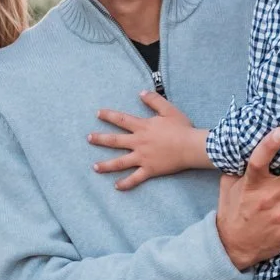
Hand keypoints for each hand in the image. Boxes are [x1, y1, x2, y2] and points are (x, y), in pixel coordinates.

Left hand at [88, 93, 210, 189]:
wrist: (191, 146)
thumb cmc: (182, 128)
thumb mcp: (169, 109)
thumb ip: (154, 100)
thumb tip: (141, 93)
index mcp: (143, 127)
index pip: (121, 119)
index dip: (108, 115)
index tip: (98, 114)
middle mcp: (139, 142)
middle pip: (115, 141)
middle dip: (100, 139)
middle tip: (89, 138)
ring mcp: (142, 157)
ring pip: (120, 162)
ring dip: (106, 165)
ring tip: (95, 167)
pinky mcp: (149, 170)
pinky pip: (135, 178)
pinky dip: (126, 183)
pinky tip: (116, 187)